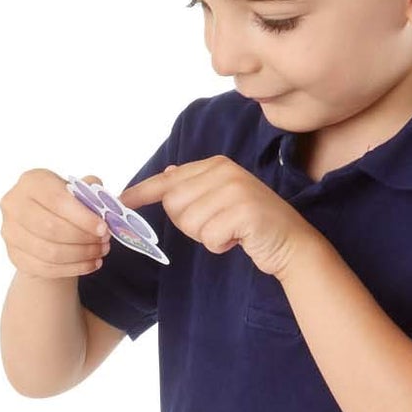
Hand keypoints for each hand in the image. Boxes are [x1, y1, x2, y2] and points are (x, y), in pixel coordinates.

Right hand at [0, 169, 111, 279]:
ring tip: (100, 252)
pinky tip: (90, 264)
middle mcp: (14, 204)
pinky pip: (46, 268)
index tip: (104, 228)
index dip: (83, 217)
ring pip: (50, 252)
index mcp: (32, 181)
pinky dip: (73, 269)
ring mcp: (10, 232)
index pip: (58, 200)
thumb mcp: (78, 191)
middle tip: (105, 242)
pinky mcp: (14, 255)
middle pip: (51, 228)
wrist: (43, 225)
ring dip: (81, 255)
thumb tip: (111, 203)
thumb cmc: (64, 205)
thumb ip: (93, 193)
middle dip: (83, 238)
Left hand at [122, 157, 318, 281]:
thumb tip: (167, 172)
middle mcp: (224, 171)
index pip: (168, 179)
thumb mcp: (222, 198)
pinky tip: (238, 240)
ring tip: (230, 231)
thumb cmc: (252, 224)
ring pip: (190, 223)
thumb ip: (195, 186)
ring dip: (206, 236)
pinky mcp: (244, 212)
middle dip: (188, 224)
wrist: (291, 243)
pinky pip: (209, 237)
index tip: (120, 200)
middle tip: (216, 226)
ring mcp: (235, 190)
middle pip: (174, 205)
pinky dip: (220, 246)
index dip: (142, 192)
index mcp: (216, 165)